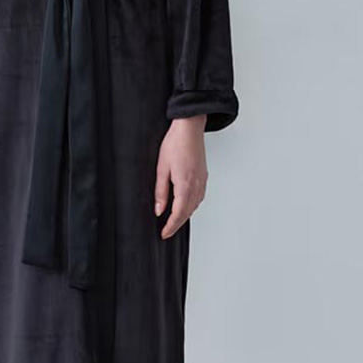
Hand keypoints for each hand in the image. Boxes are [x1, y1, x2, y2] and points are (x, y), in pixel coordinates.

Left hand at [154, 115, 207, 239]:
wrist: (190, 128)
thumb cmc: (175, 144)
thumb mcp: (161, 168)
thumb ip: (160, 191)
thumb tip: (159, 210)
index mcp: (185, 185)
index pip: (178, 213)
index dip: (171, 226)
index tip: (164, 234)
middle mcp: (196, 185)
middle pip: (188, 212)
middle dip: (177, 224)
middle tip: (167, 231)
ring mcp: (202, 181)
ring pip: (195, 206)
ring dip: (185, 215)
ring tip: (174, 220)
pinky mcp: (204, 176)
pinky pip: (199, 197)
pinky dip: (192, 205)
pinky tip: (185, 204)